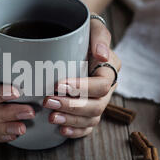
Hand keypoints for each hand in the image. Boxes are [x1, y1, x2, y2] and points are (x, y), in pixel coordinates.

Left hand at [43, 16, 120, 137]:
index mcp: (110, 69)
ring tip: (51, 118)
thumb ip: (99, 36)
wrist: (75, 39)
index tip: (59, 84)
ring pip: (91, 119)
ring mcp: (99, 102)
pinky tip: (61, 130)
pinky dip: (76, 132)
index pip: (102, 84)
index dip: (82, 87)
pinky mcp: (88, 111)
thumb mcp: (92, 28)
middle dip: (72, 106)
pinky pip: (88, 127)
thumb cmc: (83, 33)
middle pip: (97, 106)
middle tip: (49, 101)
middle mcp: (107, 89)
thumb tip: (101, 54)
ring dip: (71, 120)